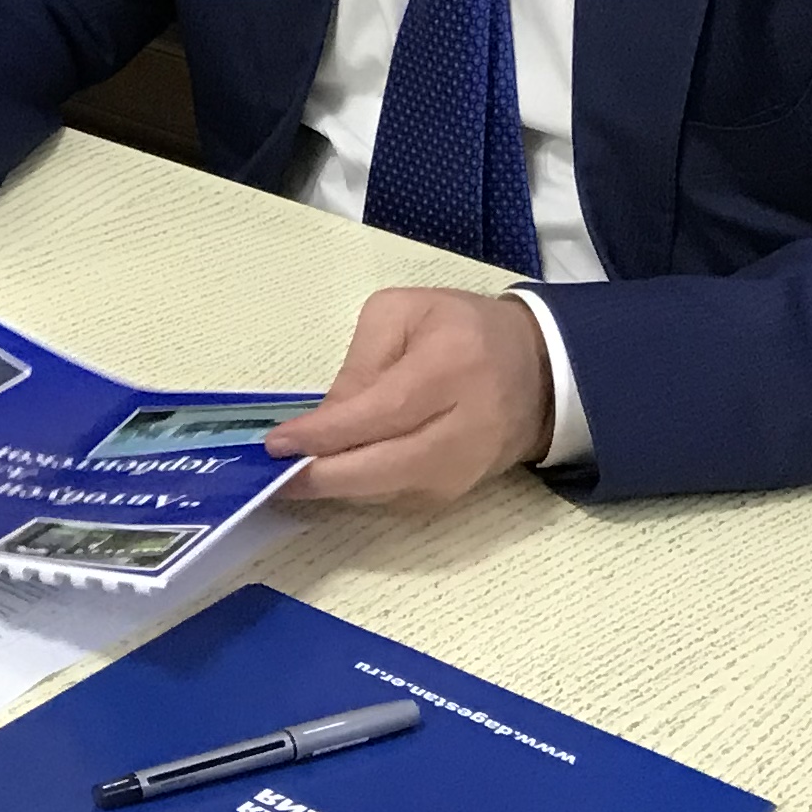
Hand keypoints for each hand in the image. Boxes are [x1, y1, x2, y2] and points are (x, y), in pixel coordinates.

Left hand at [263, 288, 553, 506]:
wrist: (536, 372)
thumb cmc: (460, 330)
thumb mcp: (404, 314)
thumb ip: (361, 362)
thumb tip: (328, 419)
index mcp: (450, 366)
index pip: (384, 411)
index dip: (329, 434)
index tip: (279, 443)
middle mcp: (464, 427)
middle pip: (387, 466)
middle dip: (325, 476)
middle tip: (275, 475)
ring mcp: (465, 468)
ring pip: (390, 491)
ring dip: (337, 490)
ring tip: (290, 479)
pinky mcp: (459, 493)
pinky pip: (400, 498)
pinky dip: (361, 492)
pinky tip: (330, 480)